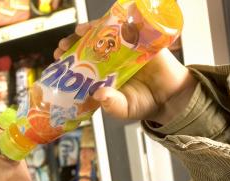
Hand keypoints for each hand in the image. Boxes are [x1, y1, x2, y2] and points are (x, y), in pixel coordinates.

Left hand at [54, 22, 197, 124]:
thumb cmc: (145, 104)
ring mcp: (126, 49)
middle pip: (87, 45)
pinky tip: (105, 24)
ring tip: (79, 31)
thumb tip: (99, 95)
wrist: (172, 100)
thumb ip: (112, 104)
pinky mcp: (142, 42)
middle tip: (63, 46)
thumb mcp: (124, 109)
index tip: (58, 58)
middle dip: (73, 42)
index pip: (80, 62)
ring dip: (89, 30)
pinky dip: (117, 23)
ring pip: (104, 33)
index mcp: (102, 74)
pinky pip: (129, 28)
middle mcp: (111, 59)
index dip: (68, 59)